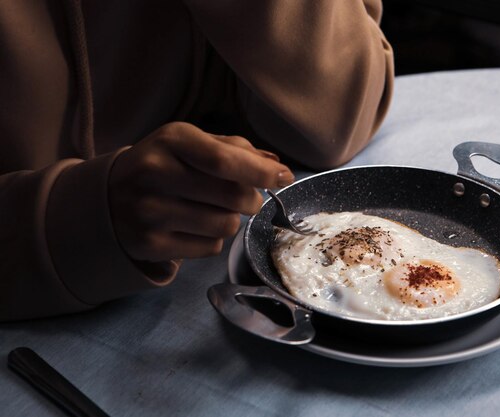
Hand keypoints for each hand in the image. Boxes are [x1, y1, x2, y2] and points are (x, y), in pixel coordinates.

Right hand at [108, 122, 293, 261]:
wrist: (107, 198)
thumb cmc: (162, 165)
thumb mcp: (190, 144)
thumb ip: (235, 150)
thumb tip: (275, 166)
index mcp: (171, 140)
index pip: (224, 160)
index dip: (261, 172)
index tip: (284, 176)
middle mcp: (155, 173)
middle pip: (233, 196)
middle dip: (251, 199)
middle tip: (244, 196)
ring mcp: (149, 211)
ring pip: (225, 226)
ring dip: (231, 220)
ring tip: (212, 210)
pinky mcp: (149, 244)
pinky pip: (209, 248)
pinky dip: (212, 239)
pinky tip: (194, 226)